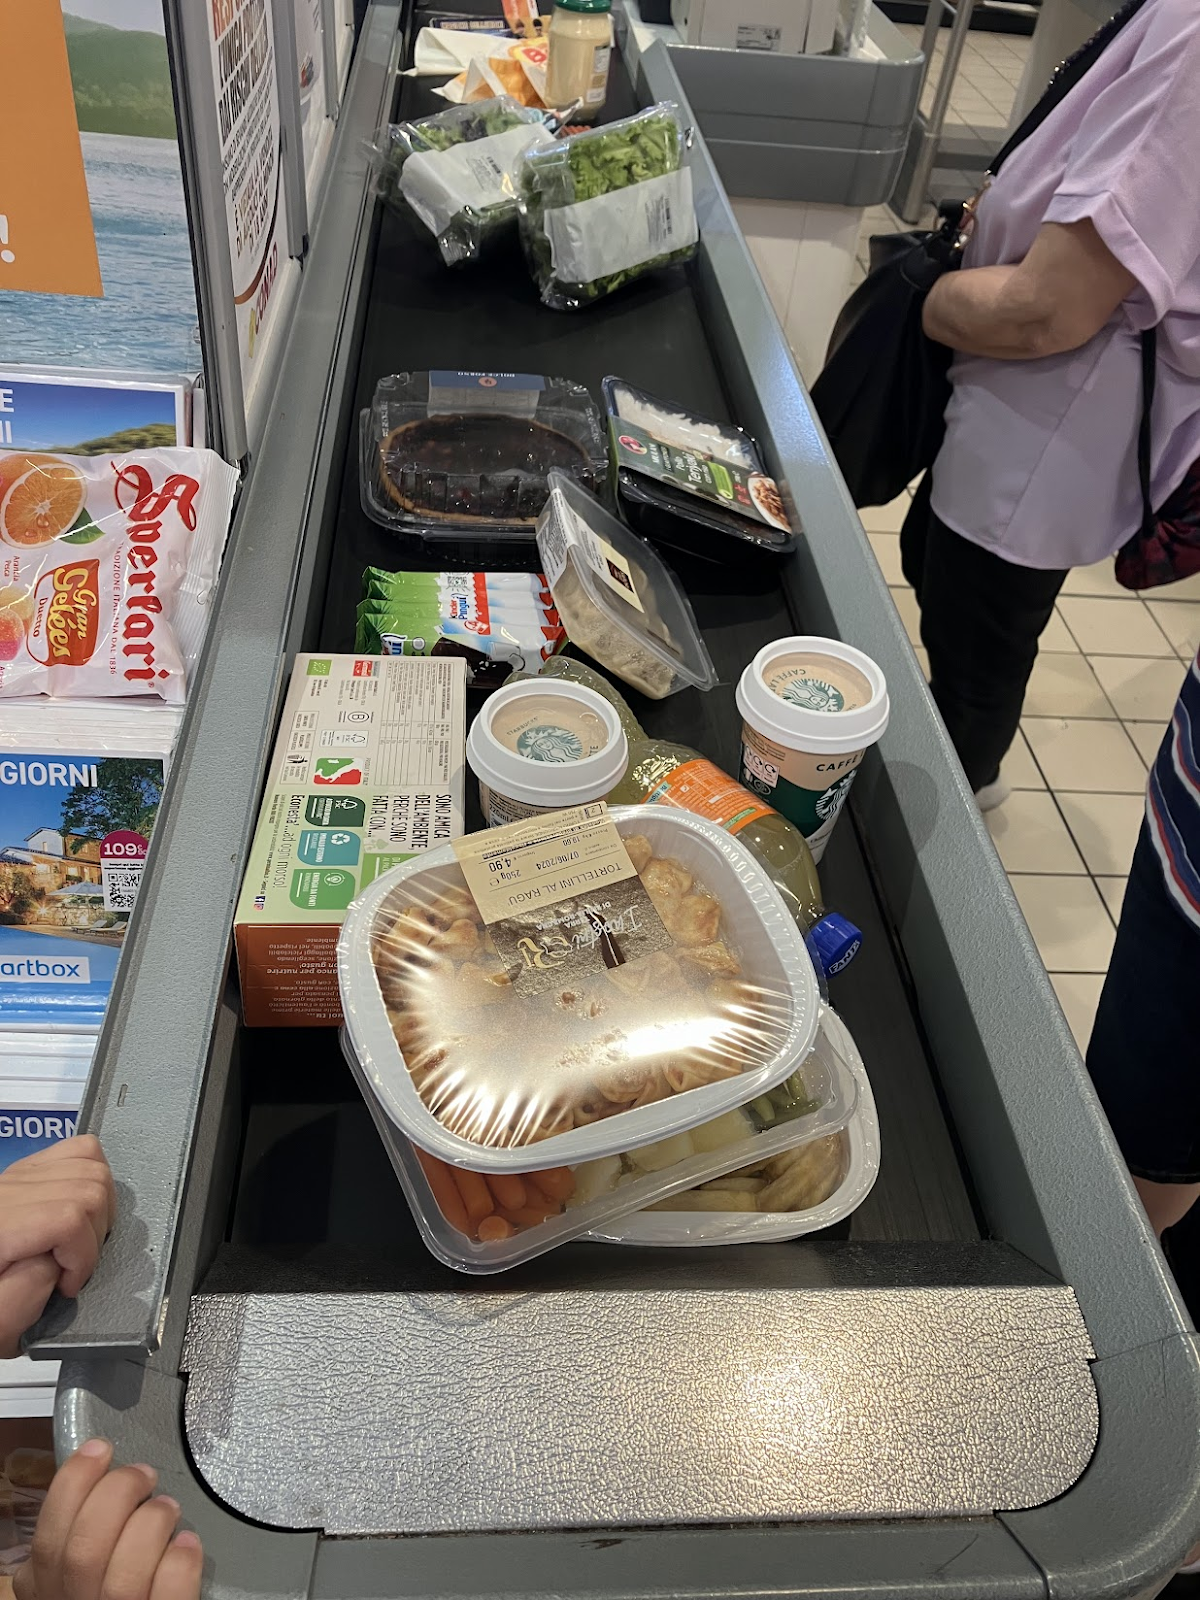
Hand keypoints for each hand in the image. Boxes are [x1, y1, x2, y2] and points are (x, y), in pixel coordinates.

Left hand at [0, 1136, 114, 1355]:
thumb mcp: (0, 1322)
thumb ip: (31, 1290)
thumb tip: (62, 1259)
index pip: (67, 1217)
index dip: (82, 1255)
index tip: (68, 1284)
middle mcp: (5, 1193)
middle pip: (88, 1186)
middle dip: (95, 1233)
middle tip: (74, 1265)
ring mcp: (16, 1175)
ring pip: (91, 1163)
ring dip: (100, 1208)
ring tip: (79, 1241)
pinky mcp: (27, 1171)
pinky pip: (80, 1150)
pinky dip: (94, 1175)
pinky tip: (81, 1209)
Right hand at [14, 1441, 202, 1599]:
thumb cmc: (111, 1591)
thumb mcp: (75, 1572)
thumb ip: (77, 1535)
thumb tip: (96, 1477)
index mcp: (47, 1592)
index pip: (49, 1536)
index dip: (73, 1483)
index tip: (100, 1449)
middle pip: (84, 1548)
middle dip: (118, 1494)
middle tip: (145, 1475)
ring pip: (123, 1576)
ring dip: (151, 1524)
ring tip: (168, 1510)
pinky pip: (169, 1595)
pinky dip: (181, 1562)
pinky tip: (188, 1544)